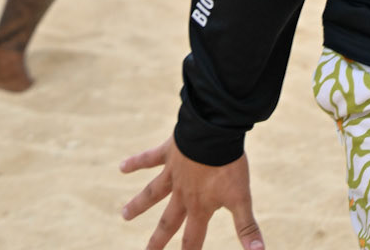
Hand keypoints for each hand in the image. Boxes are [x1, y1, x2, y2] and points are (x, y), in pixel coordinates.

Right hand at [120, 138, 262, 249]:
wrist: (215, 131)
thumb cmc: (228, 164)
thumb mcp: (241, 197)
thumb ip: (247, 226)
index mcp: (199, 206)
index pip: (192, 239)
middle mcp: (182, 194)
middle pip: (167, 223)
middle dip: (157, 241)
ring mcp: (173, 172)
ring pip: (152, 193)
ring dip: (138, 204)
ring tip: (124, 214)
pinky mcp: (170, 151)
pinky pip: (149, 158)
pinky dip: (135, 162)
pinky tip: (121, 166)